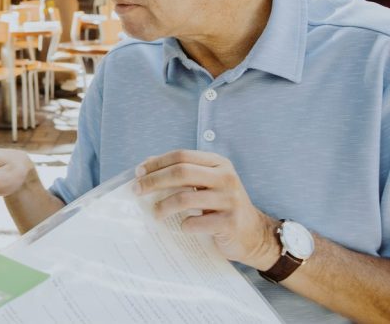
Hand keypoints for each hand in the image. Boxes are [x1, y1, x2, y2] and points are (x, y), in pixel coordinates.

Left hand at [135, 150, 278, 268]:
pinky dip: (183, 225)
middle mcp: (226, 177)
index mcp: (218, 163)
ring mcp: (230, 200)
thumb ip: (182, 172)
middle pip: (181, 173)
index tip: (138, 172)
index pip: (181, 155)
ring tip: (154, 213)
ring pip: (185, 198)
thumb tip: (146, 165)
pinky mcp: (230, 223)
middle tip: (137, 190)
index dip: (157, 163)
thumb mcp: (206, 183)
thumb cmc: (222, 206)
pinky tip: (181, 227)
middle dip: (154, 181)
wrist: (253, 234)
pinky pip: (196, 222)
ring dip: (163, 206)